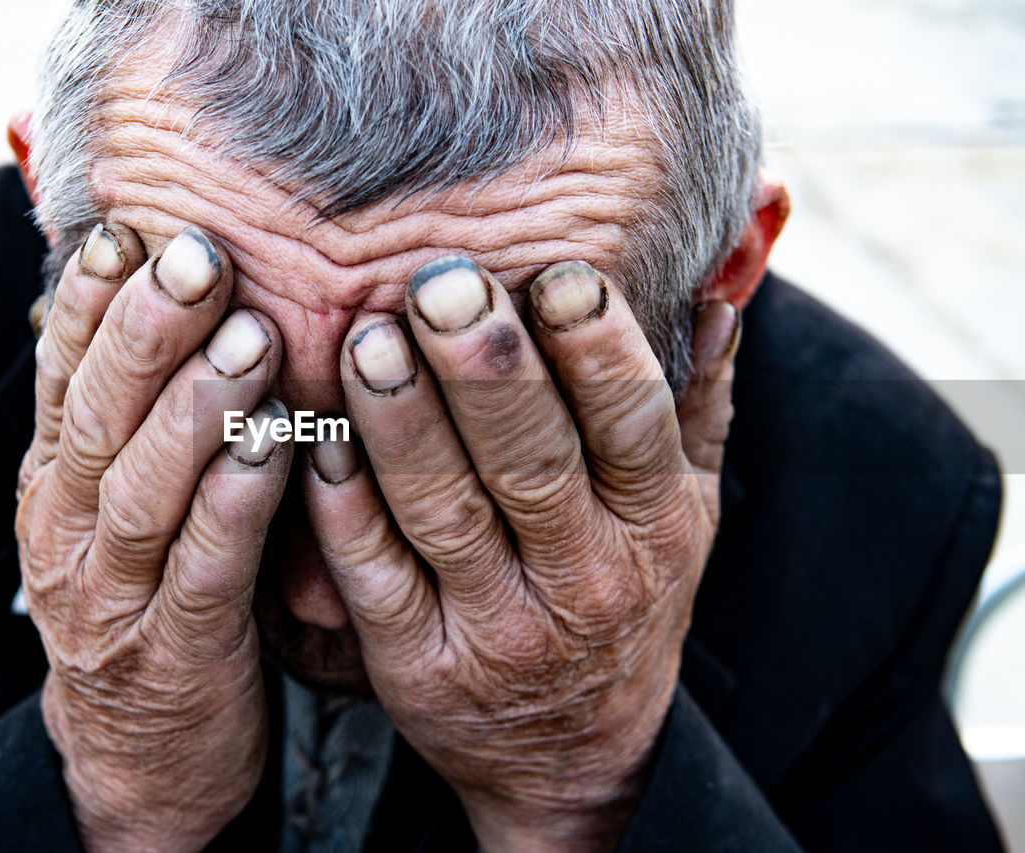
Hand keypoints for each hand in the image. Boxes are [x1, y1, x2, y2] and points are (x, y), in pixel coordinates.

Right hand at [15, 223, 288, 851]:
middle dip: (146, 330)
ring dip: (197, 408)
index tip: (134, 226)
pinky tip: (276, 448)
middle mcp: (68, 530)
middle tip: (197, 255)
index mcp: (55, 482)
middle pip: (98, 415)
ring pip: (145, 489)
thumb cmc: (145, 598)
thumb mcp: (118, 506)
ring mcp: (114, 594)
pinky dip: (236, 505)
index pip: (63, 374)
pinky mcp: (175, 651)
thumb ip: (138, 418)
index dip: (96, 300)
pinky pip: (205, 570)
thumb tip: (164, 299)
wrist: (136, 755)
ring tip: (249, 337)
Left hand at [304, 258, 739, 850]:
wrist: (574, 753)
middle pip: (531, 463)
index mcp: (654, 524)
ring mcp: (497, 627)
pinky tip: (319, 439)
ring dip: (403, 424)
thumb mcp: (686, 511)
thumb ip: (695, 406)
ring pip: (446, 512)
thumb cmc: (629, 597)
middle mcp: (583, 578)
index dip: (599, 350)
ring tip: (368, 340)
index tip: (558, 273)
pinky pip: (376, 578)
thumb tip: (713, 300)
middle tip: (441, 285)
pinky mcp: (418, 663)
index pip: (632, 426)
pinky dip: (344, 510)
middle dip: (486, 371)